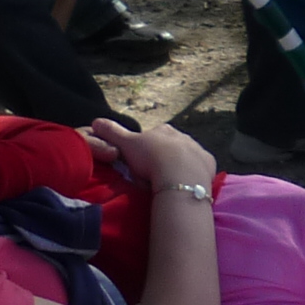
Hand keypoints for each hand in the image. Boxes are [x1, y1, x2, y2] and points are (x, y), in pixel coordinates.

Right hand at [86, 118, 217, 197]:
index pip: (152, 136)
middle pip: (170, 146)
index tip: (140, 162)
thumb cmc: (151, 157)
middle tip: (153, 174)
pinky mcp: (209, 163)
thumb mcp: (126, 144)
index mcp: (163, 130)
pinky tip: (185, 183)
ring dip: (178, 165)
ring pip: (186, 156)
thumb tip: (95, 121)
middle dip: (163, 156)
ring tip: (168, 181)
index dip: (144, 149)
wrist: (179, 174)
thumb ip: (111, 133)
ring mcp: (198, 149)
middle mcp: (183, 136)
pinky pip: (200, 167)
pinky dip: (193, 173)